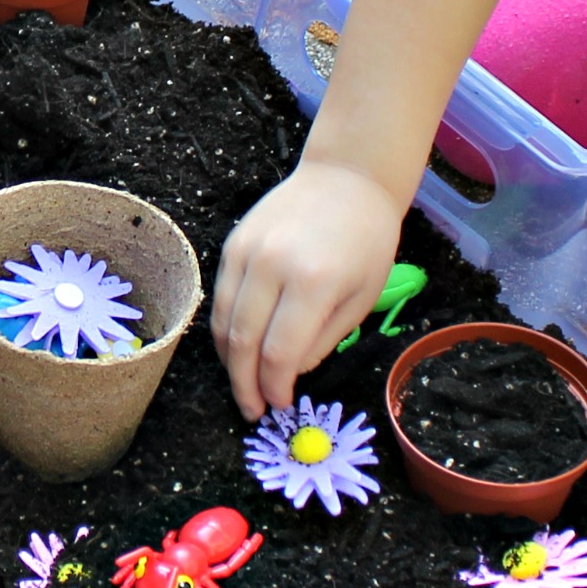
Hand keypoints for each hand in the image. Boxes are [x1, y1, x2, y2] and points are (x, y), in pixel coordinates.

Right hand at [210, 160, 409, 418]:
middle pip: (242, 341)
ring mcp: (247, 252)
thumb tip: (290, 373)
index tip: (278, 407)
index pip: (279, 352)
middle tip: (251, 409)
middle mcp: (272, 266)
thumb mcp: (361, 298)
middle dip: (244, 383)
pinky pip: (219, 297)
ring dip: (228, 361)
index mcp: (314, 282)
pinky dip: (223, 328)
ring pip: (222, 321)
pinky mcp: (233, 243)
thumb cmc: (367, 240)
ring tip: (242, 384)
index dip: (274, 387)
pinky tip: (236, 347)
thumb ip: (323, 340)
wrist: (347, 178)